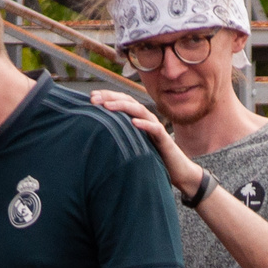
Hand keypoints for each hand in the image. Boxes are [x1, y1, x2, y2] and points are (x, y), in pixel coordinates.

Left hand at [88, 87, 202, 198]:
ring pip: (139, 111)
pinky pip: (155, 128)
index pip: (122, 101)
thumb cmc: (152, 157)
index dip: (107, 97)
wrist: (177, 170)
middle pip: (128, 101)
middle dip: (110, 98)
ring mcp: (155, 127)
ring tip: (107, 107)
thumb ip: (119, 137)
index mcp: (138, 118)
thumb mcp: (132, 144)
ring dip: (122, 107)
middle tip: (93, 99)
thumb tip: (96, 135)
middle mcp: (146, 119)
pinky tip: (133, 123)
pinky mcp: (164, 139)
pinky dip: (144, 124)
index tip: (90, 98)